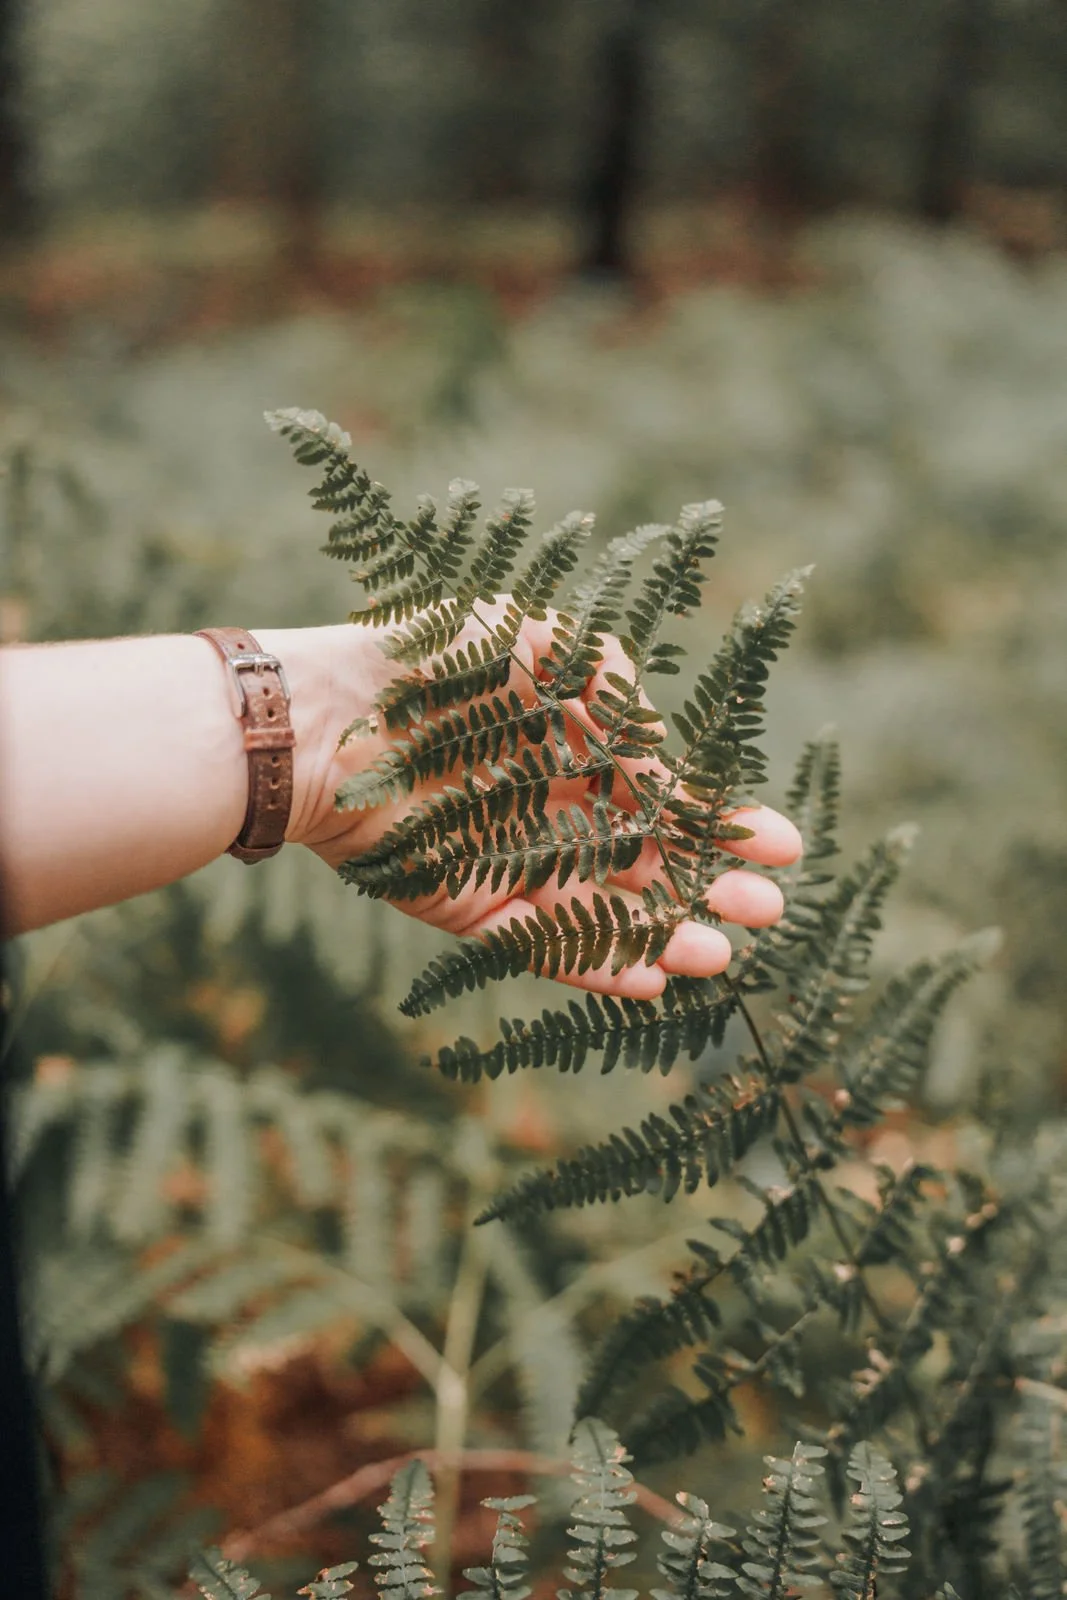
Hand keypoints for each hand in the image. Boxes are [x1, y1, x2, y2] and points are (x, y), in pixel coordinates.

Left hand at [264, 610, 801, 999]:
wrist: (325, 714)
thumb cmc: (429, 660)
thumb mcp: (536, 641)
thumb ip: (610, 689)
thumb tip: (662, 765)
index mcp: (570, 750)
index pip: (663, 796)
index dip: (722, 821)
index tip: (782, 845)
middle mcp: (549, 811)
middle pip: (648, 862)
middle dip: (711, 886)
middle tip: (770, 910)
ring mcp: (511, 863)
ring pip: (607, 912)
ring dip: (668, 933)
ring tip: (726, 951)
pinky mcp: (470, 906)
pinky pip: (545, 945)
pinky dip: (599, 966)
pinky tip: (655, 978)